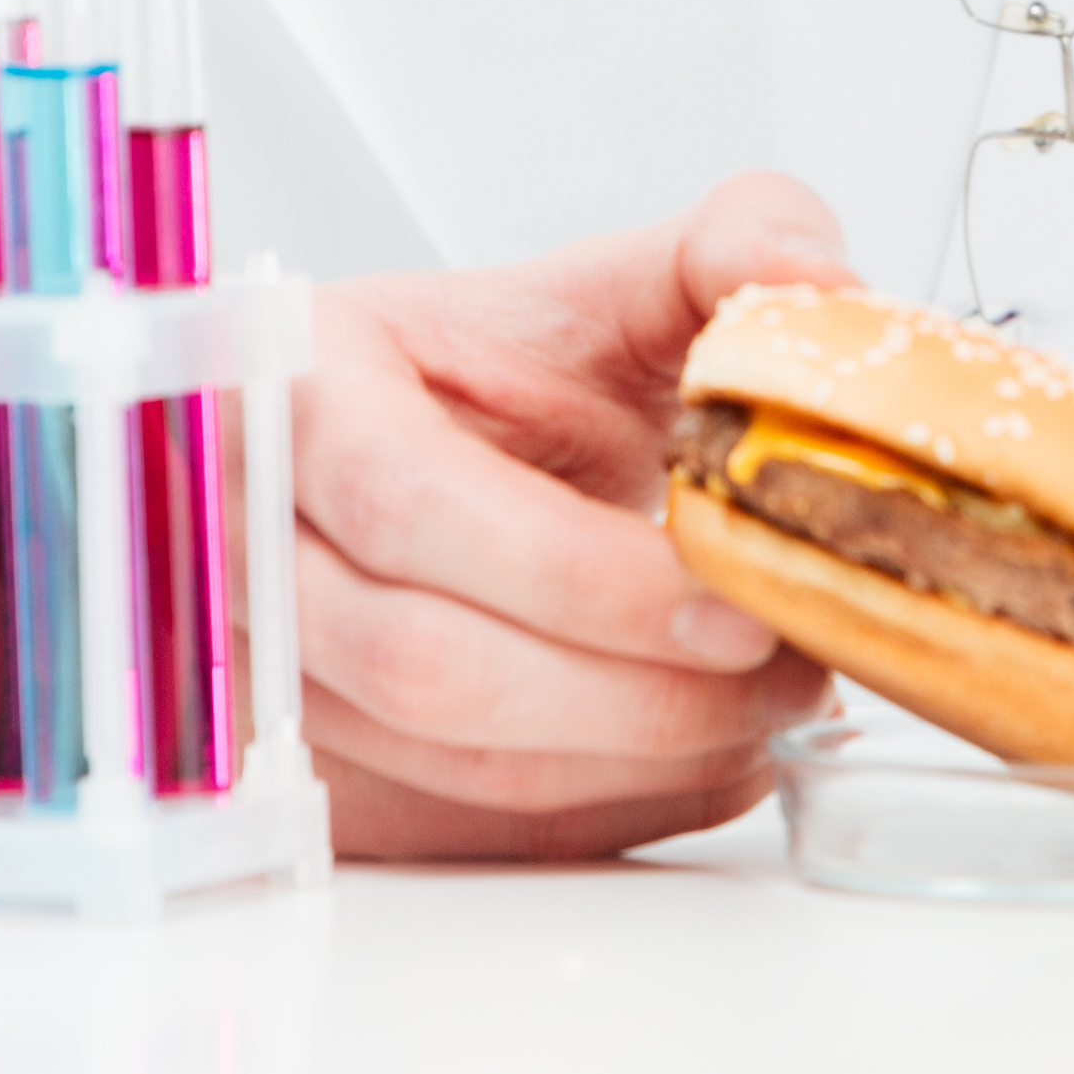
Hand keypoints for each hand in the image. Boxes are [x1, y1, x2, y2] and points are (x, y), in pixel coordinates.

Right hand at [291, 171, 853, 857]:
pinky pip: (471, 826)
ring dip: (636, 757)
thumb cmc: (494, 372)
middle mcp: (251, 539)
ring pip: (448, 763)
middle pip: (423, 663)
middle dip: (632, 691)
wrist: (425, 448)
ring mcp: (272, 668)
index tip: (728, 599)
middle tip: (783, 669)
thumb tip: (822, 288)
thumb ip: (727, 247)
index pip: (408, 504)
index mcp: (298, 389)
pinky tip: (708, 753)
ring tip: (767, 704)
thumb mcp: (608, 285)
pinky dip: (611, 806)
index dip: (576, 576)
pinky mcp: (328, 765)